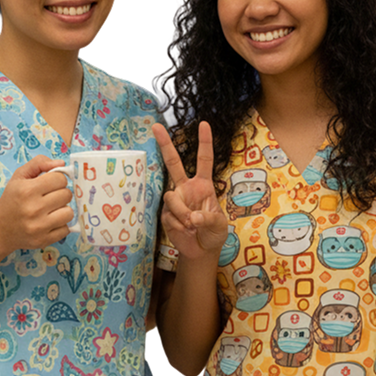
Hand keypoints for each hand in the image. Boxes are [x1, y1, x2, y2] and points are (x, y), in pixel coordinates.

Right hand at [0, 155, 73, 251]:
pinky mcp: (44, 240)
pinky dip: (60, 225)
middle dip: (60, 194)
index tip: (50, 184)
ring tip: (51, 210)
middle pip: (67, 195)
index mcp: (28, 190)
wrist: (0, 229)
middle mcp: (34, 208)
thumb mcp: (19, 177)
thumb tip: (61, 164)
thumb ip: (39, 163)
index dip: (57, 180)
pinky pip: (66, 229)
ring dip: (63, 210)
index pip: (60, 179)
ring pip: (69, 212)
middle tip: (50, 197)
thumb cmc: (12, 200)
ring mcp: (39, 226)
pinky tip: (50, 222)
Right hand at [152, 121, 227, 259]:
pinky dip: (179, 225)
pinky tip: (185, 231)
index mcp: (203, 185)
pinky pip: (169, 215)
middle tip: (156, 126)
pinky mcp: (166, 214)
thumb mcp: (219, 225)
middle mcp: (186, 188)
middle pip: (173, 163)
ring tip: (191, 225)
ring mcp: (175, 200)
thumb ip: (208, 218)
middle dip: (165, 144)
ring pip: (172, 197)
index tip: (204, 124)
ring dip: (182, 212)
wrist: (201, 251)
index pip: (204, 160)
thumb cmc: (213, 234)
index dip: (204, 142)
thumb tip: (192, 216)